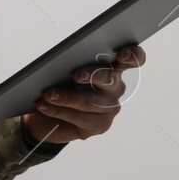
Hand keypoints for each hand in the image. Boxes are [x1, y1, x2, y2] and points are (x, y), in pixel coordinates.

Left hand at [21, 44, 144, 144]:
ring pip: (90, 101)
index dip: (132, 56)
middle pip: (110, 78)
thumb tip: (60, 60)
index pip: (133, 58)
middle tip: (75, 75)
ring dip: (66, 97)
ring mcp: (111, 107)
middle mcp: (115, 86)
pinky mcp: (101, 124)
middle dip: (93, 75)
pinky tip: (44, 106)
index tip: (121, 55)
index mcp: (112, 66)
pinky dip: (59, 110)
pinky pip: (80, 118)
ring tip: (48, 95)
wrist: (49, 115)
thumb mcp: (65, 70)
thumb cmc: (61, 85)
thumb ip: (71, 62)